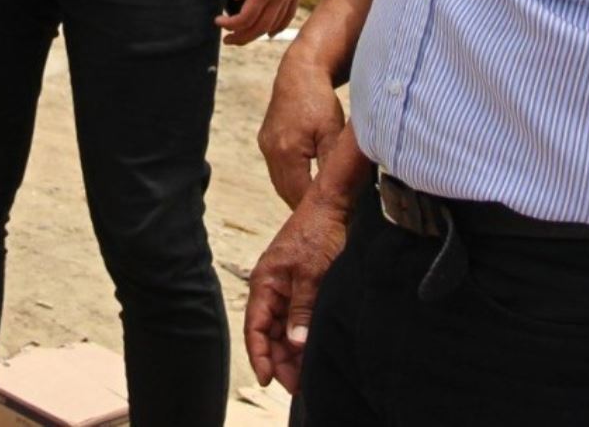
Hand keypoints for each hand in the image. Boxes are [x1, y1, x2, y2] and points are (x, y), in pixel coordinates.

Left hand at [215, 0, 306, 44]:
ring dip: (257, 34)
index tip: (218, 21)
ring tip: (243, 36)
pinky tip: (269, 32)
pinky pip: (288, 15)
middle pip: (260, 27)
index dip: (230, 25)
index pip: (246, 18)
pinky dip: (278, 27)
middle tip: (228, 39)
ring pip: (274, 24)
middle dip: (242, 37)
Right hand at [244, 186, 350, 394]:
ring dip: (291, 350)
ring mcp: (286, 286)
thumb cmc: (318, 232)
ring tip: (305, 372)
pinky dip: (302, 335)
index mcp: (265, 282)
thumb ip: (302, 310)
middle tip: (296, 384)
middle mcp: (271, 287)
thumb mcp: (312, 274)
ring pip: (283, 327)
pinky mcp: (302, 285)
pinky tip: (311, 348)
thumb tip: (296, 344)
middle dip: (279, 359)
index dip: (260, 355)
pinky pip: (296, 317)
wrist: (333, 206)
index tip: (267, 379)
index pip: (255, 327)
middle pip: (268, 332)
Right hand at [258, 57, 345, 206]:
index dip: (316, 207)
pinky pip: (277, 170)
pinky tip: (307, 183)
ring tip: (320, 203)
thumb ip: (333, 164)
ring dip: (297, 194)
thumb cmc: (320, 100)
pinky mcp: (266, 141)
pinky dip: (291, 180)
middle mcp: (271, 151)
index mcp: (287, 151)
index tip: (335, 216)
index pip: (300, 195)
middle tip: (329, 215)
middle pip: (286, 193)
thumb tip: (340, 193)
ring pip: (280, 183)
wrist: (298, 72)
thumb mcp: (333, 132)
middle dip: (305, 205)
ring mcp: (265, 146)